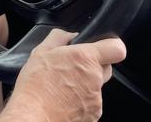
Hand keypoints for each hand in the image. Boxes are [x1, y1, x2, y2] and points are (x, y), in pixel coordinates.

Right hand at [0, 29, 126, 121]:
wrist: (34, 116)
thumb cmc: (36, 85)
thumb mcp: (41, 51)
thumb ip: (59, 37)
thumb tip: (70, 35)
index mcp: (85, 59)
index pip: (116, 48)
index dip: (112, 45)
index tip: (103, 47)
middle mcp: (94, 79)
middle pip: (106, 68)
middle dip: (93, 66)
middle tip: (73, 68)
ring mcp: (96, 100)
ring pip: (97, 87)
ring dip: (85, 85)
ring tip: (63, 87)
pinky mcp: (93, 116)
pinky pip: (92, 103)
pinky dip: (81, 101)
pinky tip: (64, 100)